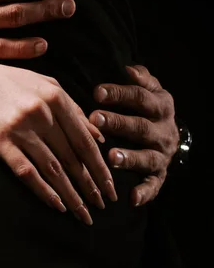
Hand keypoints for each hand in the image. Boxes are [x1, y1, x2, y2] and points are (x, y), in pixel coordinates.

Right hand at [0, 57, 118, 224]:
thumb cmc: (5, 82)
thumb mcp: (43, 85)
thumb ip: (73, 108)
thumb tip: (98, 136)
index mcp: (56, 98)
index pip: (86, 141)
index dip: (100, 168)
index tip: (110, 187)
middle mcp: (41, 113)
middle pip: (73, 158)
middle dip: (90, 187)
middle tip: (102, 206)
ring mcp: (20, 128)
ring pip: (53, 169)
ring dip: (71, 195)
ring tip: (83, 213)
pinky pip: (26, 172)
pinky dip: (44, 191)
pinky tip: (56, 205)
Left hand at [89, 65, 178, 206]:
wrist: (171, 135)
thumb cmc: (147, 108)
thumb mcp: (148, 90)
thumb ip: (140, 79)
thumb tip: (129, 69)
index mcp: (160, 106)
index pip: (140, 97)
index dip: (119, 94)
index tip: (97, 92)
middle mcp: (163, 130)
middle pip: (140, 126)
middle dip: (118, 123)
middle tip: (95, 119)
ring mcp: (162, 154)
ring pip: (146, 157)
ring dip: (129, 157)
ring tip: (111, 157)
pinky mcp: (159, 174)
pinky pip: (153, 184)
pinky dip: (144, 192)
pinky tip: (131, 198)